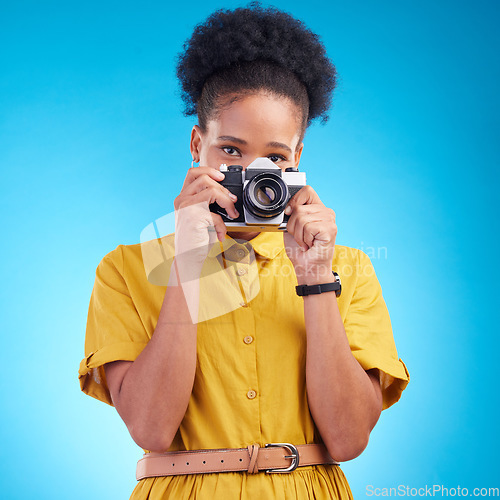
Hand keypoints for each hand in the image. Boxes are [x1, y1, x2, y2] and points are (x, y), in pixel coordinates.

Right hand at [173, 166, 238, 280]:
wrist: (188, 258)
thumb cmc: (196, 240)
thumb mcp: (201, 216)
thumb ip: (208, 203)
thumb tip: (227, 194)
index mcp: (182, 197)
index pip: (193, 172)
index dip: (209, 170)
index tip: (222, 177)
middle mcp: (181, 200)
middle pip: (204, 177)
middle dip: (223, 188)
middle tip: (231, 201)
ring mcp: (185, 207)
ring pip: (211, 190)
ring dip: (226, 201)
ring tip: (231, 213)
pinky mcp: (193, 216)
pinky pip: (215, 213)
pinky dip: (222, 224)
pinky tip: (220, 233)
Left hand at [283, 186, 336, 283]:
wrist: (307, 267)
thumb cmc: (300, 250)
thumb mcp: (291, 227)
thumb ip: (292, 213)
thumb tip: (287, 206)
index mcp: (317, 208)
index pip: (306, 191)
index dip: (294, 201)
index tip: (289, 214)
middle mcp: (326, 212)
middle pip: (299, 207)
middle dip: (292, 225)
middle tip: (300, 237)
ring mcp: (330, 220)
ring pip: (301, 218)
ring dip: (298, 234)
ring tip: (305, 242)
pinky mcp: (330, 229)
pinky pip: (307, 227)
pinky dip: (304, 239)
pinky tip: (310, 244)